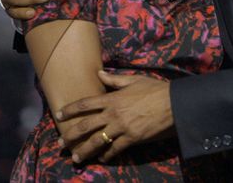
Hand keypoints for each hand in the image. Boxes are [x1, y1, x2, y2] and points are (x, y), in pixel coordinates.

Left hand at [56, 71, 172, 162]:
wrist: (173, 103)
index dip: (70, 109)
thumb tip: (99, 73)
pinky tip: (103, 158)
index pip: (86, 104)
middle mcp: (113, 114)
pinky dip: (107, 155)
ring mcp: (121, 128)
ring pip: (97, 141)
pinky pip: (115, 149)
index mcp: (113, 99)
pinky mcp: (131, 138)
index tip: (59, 114)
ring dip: (84, 151)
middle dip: (70, 136)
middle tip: (61, 144)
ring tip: (76, 158)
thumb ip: (115, 79)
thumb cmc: (155, 89)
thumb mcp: (135, 80)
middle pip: (85, 126)